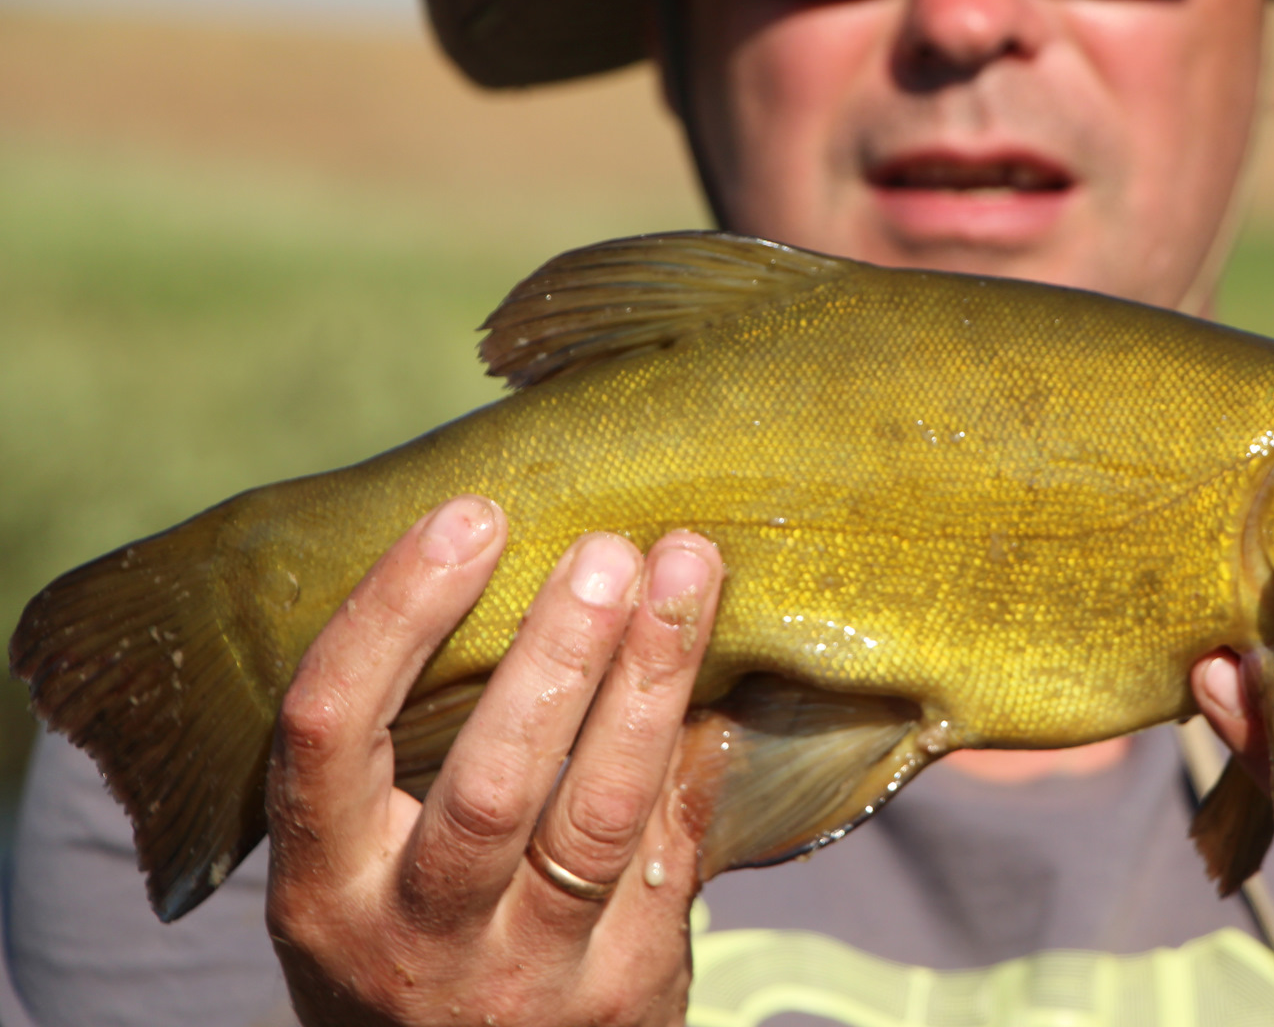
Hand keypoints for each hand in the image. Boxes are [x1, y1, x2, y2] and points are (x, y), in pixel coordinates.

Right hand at [264, 496, 725, 1025]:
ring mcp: (522, 975)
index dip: (395, 613)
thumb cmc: (417, 937)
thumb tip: (532, 566)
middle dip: (557, 653)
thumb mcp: (372, 867)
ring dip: (651, 682)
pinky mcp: (618, 991)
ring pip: (597, 814)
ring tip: (687, 575)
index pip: (329, 730)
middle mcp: (411, 938)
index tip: (469, 517)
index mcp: (324, 884)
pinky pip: (670, 847)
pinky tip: (726, 678)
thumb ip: (420, 746)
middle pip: (489, 781)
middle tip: (609, 550)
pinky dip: (698, 752)